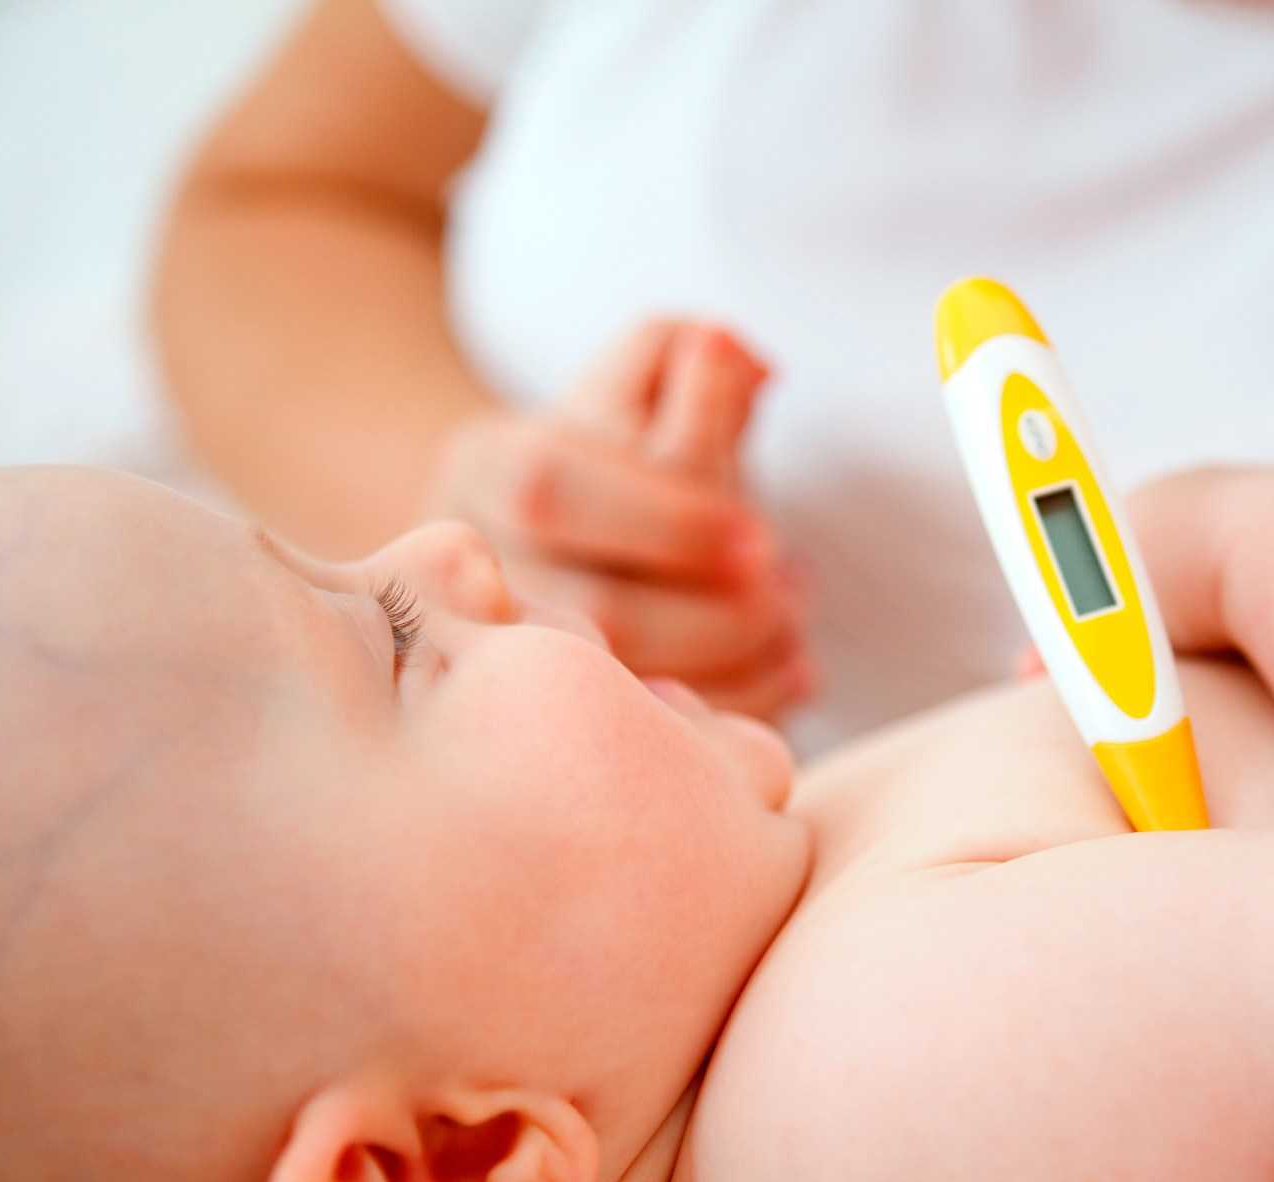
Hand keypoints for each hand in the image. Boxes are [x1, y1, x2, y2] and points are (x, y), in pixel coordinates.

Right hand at [425, 318, 812, 718]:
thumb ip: (683, 355)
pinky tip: (792, 669)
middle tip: (788, 591)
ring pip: (625, 685)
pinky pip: (657, 735)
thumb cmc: (606, 462)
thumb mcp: (629, 389)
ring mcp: (511, 657)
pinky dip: (745, 708)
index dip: (669, 520)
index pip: (553, 491)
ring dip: (741, 661)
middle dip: (718, 611)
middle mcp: (480, 568)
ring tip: (792, 620)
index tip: (766, 539)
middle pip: (594, 610)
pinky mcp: (561, 720)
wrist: (532, 549)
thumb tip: (737, 354)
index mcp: (486, 466)